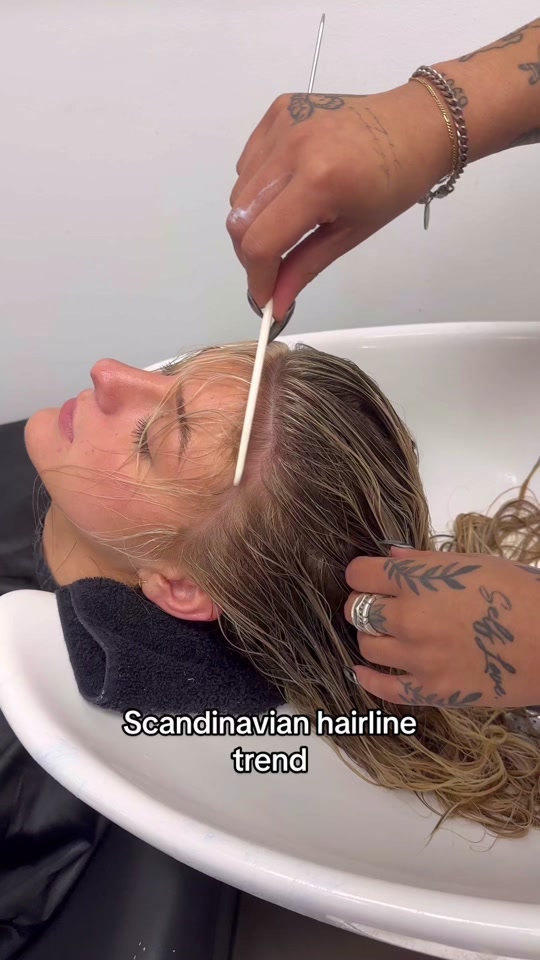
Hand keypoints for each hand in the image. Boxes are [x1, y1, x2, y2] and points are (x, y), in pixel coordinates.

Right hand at [226, 82, 449, 320]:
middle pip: (239, 218)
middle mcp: (293, 148)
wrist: (416, 124)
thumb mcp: (352, 233)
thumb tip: (275, 304)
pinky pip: (248, 161)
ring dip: (252, 219)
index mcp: (319, 181)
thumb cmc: (395, 182)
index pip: (260, 242)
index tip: (265, 297)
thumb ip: (305, 268)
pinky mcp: (279, 109)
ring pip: (238, 191)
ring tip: (286, 221)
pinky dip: (256, 186)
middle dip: (250, 253)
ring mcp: (283, 124)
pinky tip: (286, 187)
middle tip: (273, 266)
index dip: (257, 277)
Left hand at [344, 546, 539, 708]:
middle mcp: (408, 617)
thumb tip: (392, 556)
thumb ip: (425, 561)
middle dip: (363, 604)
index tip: (369, 577)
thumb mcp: (473, 563)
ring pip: (366, 646)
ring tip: (385, 634)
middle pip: (357, 610)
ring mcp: (417, 657)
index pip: (359, 574)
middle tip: (378, 605)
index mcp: (416, 580)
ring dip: (371, 637)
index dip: (362, 574)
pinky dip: (368, 679)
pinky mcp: (431, 691)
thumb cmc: (520, 593)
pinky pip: (384, 688)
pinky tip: (363, 671)